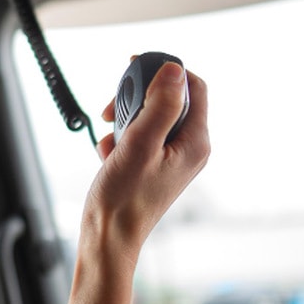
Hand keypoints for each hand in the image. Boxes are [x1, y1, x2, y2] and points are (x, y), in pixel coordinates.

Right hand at [80, 62, 209, 270]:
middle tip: (112, 107)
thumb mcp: (140, 144)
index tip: (135, 67)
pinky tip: (108, 155)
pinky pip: (139, 137)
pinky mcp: (153, 165)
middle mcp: (189, 148)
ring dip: (125, 120)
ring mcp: (171, 157)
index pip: (193, 87)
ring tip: (109, 138)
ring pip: (150, 117)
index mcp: (195, 142)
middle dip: (137, 97)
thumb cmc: (124, 198)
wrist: (109, 236)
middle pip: (169, 99)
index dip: (165, 71)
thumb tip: (174, 70)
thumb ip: (160, 106)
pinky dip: (120, 139)